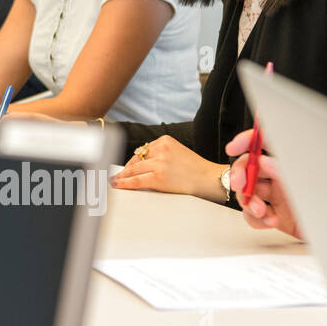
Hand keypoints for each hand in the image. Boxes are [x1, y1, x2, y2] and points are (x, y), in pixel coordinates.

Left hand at [110, 134, 224, 201]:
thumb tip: (140, 165)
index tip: (124, 167)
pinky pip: (136, 180)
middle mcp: (161, 149)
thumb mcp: (177, 152)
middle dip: (125, 169)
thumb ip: (160, 154)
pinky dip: (125, 183)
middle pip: (136, 160)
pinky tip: (118, 184)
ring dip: (122, 177)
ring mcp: (159, 163)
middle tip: (116, 175)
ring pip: (134, 170)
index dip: (132, 162)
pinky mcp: (159, 176)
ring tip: (115, 181)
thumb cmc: (196, 169)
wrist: (211, 179)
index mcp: (165, 140)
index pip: (142, 151)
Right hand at [226, 129, 302, 237]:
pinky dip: (256, 219)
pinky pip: (253, 215)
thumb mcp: (313, 185)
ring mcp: (278, 196)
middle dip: (241, 175)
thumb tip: (264, 162)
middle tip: (240, 185)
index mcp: (293, 161)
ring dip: (248, 201)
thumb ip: (286, 172)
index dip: (247, 140)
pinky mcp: (276, 216)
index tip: (233, 147)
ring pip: (248, 192)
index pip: (266, 141)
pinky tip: (270, 221)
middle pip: (250, 168)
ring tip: (260, 210)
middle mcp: (283, 177)